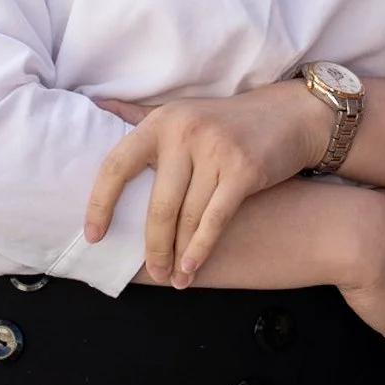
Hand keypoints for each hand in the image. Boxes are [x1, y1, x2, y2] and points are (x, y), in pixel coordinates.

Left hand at [84, 83, 329, 286]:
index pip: (117, 166)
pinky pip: (215, 219)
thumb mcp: (183, 112)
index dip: (100, 204)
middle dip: (154, 246)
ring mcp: (216, 150)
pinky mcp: (243, 170)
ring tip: (175, 278)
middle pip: (159, 204)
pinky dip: (202, 247)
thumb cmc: (228, 121)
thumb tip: (99, 107)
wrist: (289, 115)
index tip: (95, 236)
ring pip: (188, 216)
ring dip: (179, 254)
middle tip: (153, 272)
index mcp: (161, 121)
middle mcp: (184, 132)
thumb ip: (139, 114)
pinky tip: (192, 266)